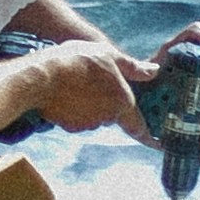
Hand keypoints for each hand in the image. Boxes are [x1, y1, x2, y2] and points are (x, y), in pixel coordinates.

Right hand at [15, 39, 145, 136]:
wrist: (42, 76)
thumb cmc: (78, 61)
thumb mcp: (109, 55)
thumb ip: (132, 67)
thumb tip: (154, 71)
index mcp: (122, 101)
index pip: (138, 124)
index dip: (148, 136)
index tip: (157, 144)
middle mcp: (107, 117)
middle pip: (114, 113)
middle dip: (109, 102)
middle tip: (98, 82)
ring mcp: (87, 124)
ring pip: (95, 115)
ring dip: (92, 104)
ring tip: (79, 82)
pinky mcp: (69, 126)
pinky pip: (78, 118)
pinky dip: (75, 108)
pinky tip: (66, 92)